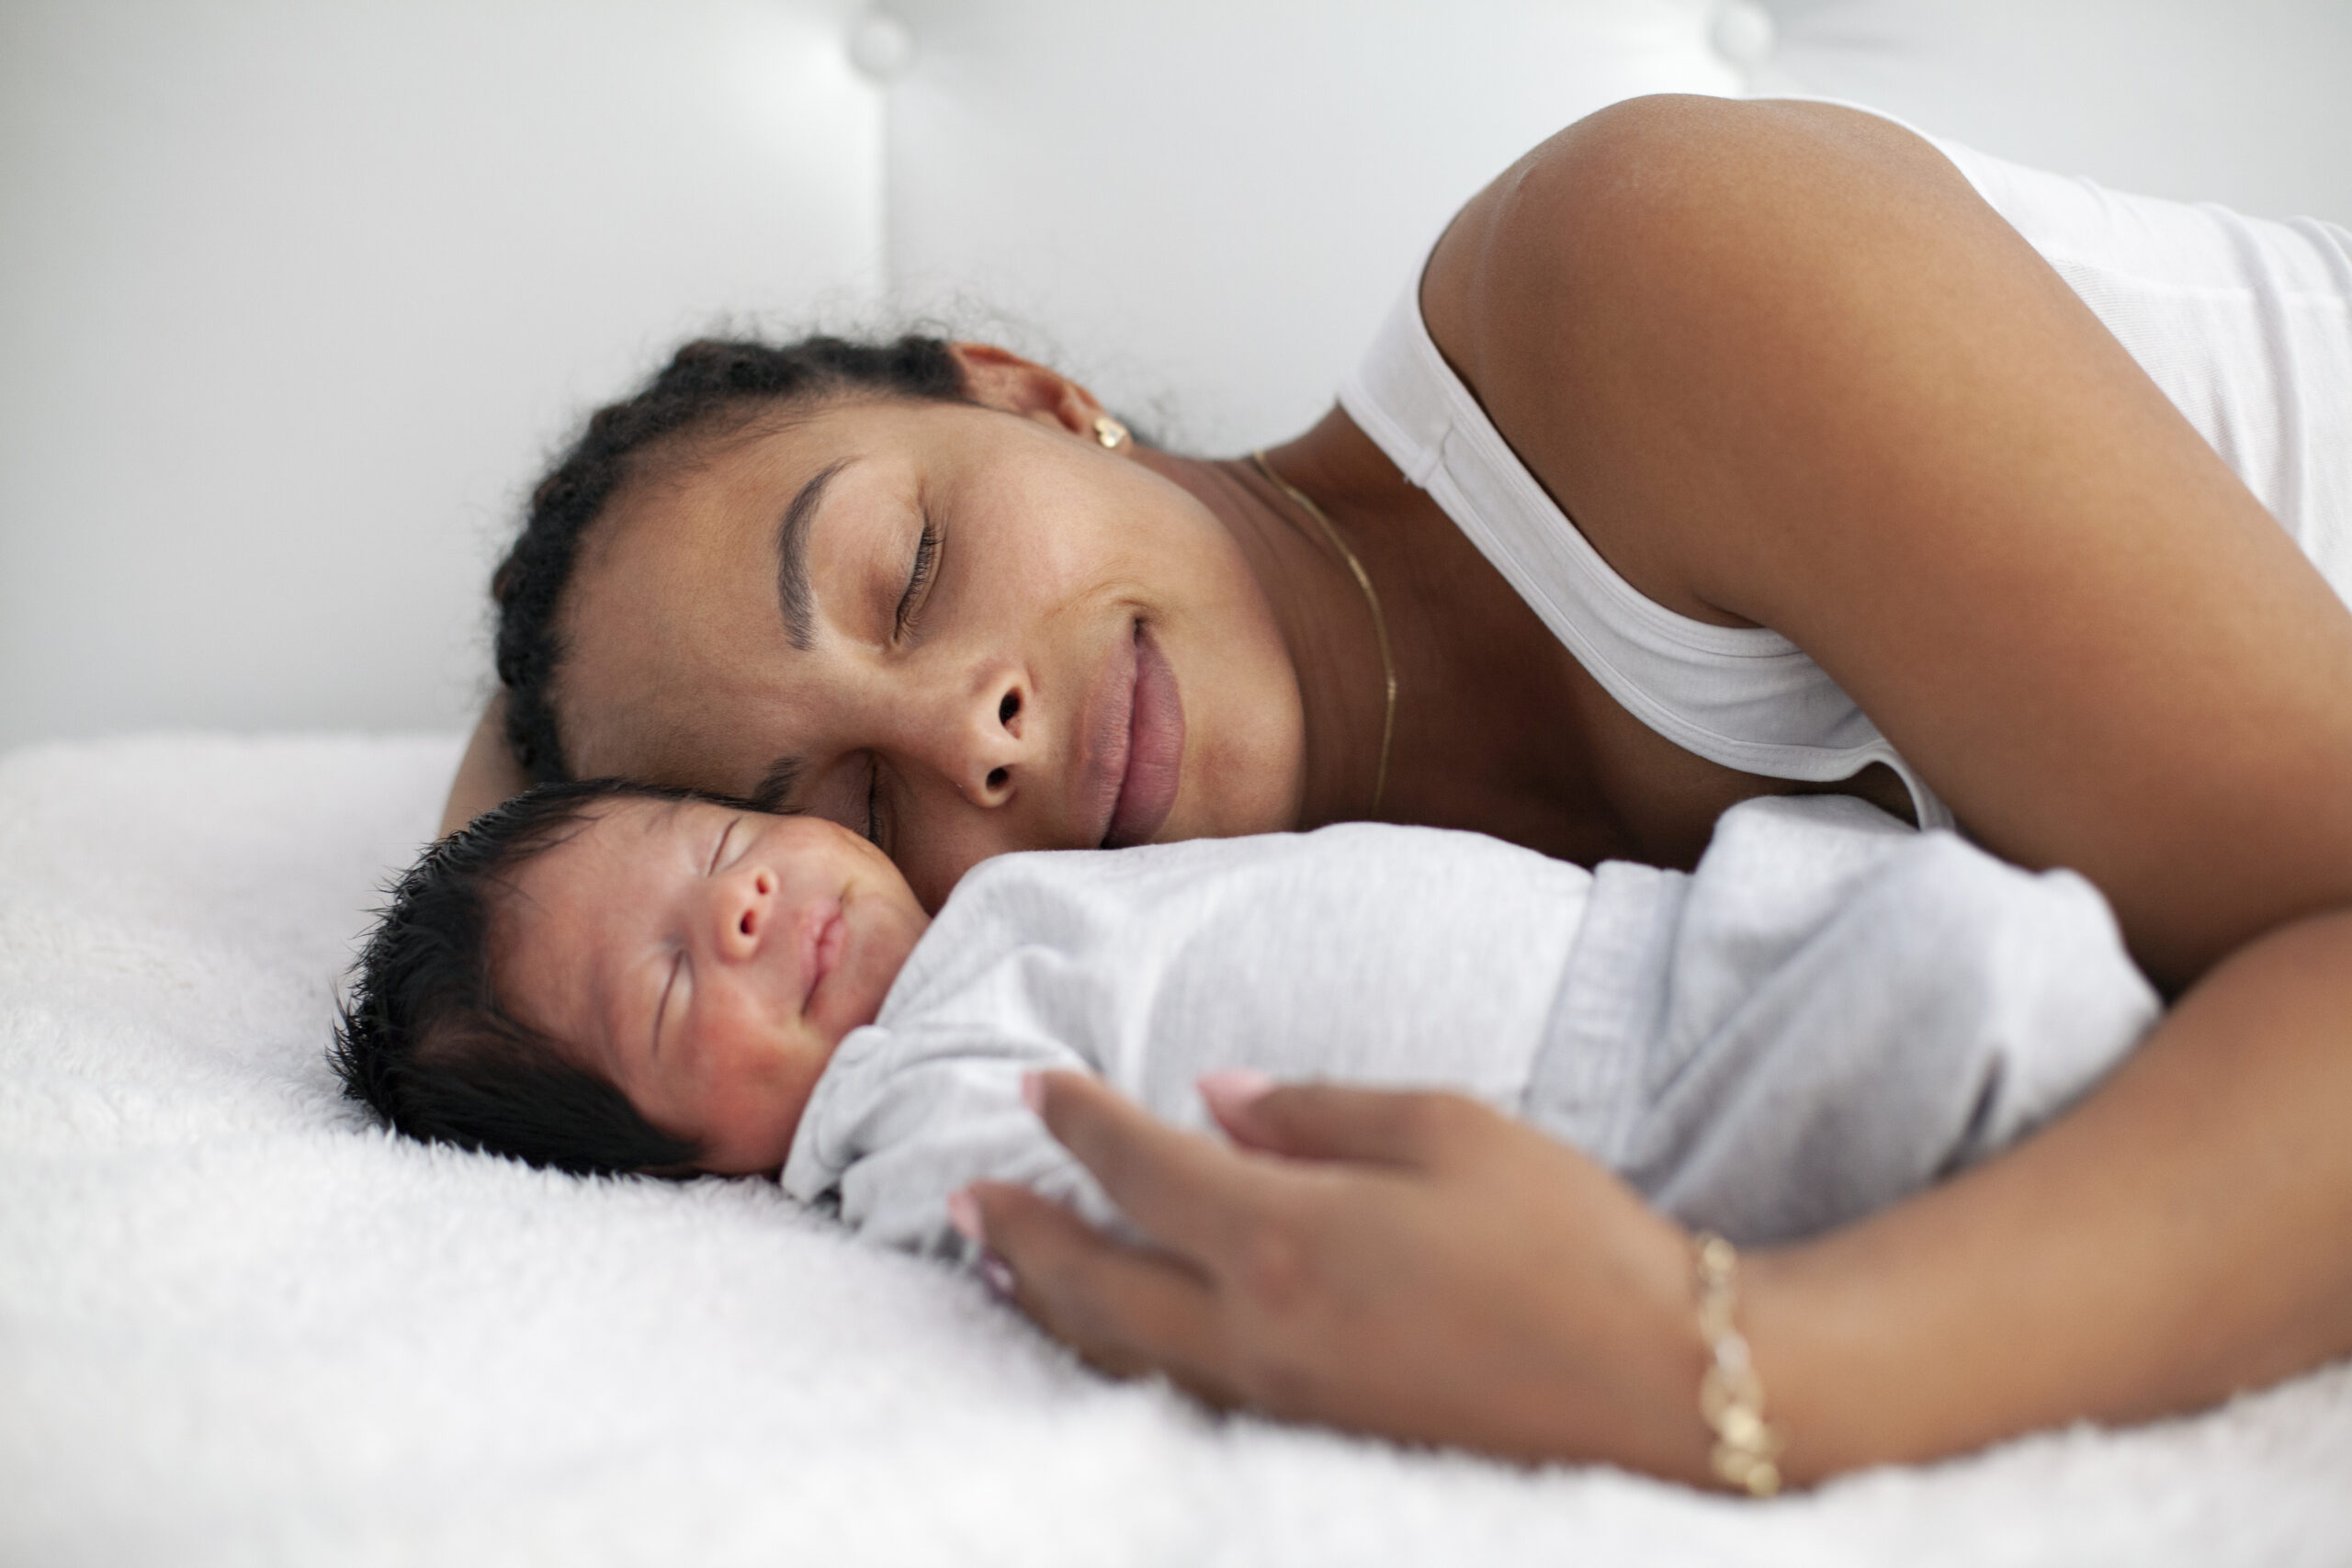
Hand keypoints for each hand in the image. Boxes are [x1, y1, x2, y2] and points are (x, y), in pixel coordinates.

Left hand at [959, 1071, 1716, 1481]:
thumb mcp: (1448, 1130)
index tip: (1034, 1086)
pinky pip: (1178, 1397)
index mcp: (1285, 1236)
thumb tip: (1212, 1097)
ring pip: (1123, 1354)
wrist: (1669, 1387)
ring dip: (1050, 1305)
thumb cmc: (1569, 1237)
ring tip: (1001, 1268)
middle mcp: (1257, 1331)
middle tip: (961, 1197)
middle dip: (1022, 1231)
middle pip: (1097, 1281)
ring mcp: (1281, 1402)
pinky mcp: (1315, 1442)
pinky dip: (1117, 1360)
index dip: (1078, 1123)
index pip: (1141, 1168)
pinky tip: (1113, 1343)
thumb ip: (1314, 1110)